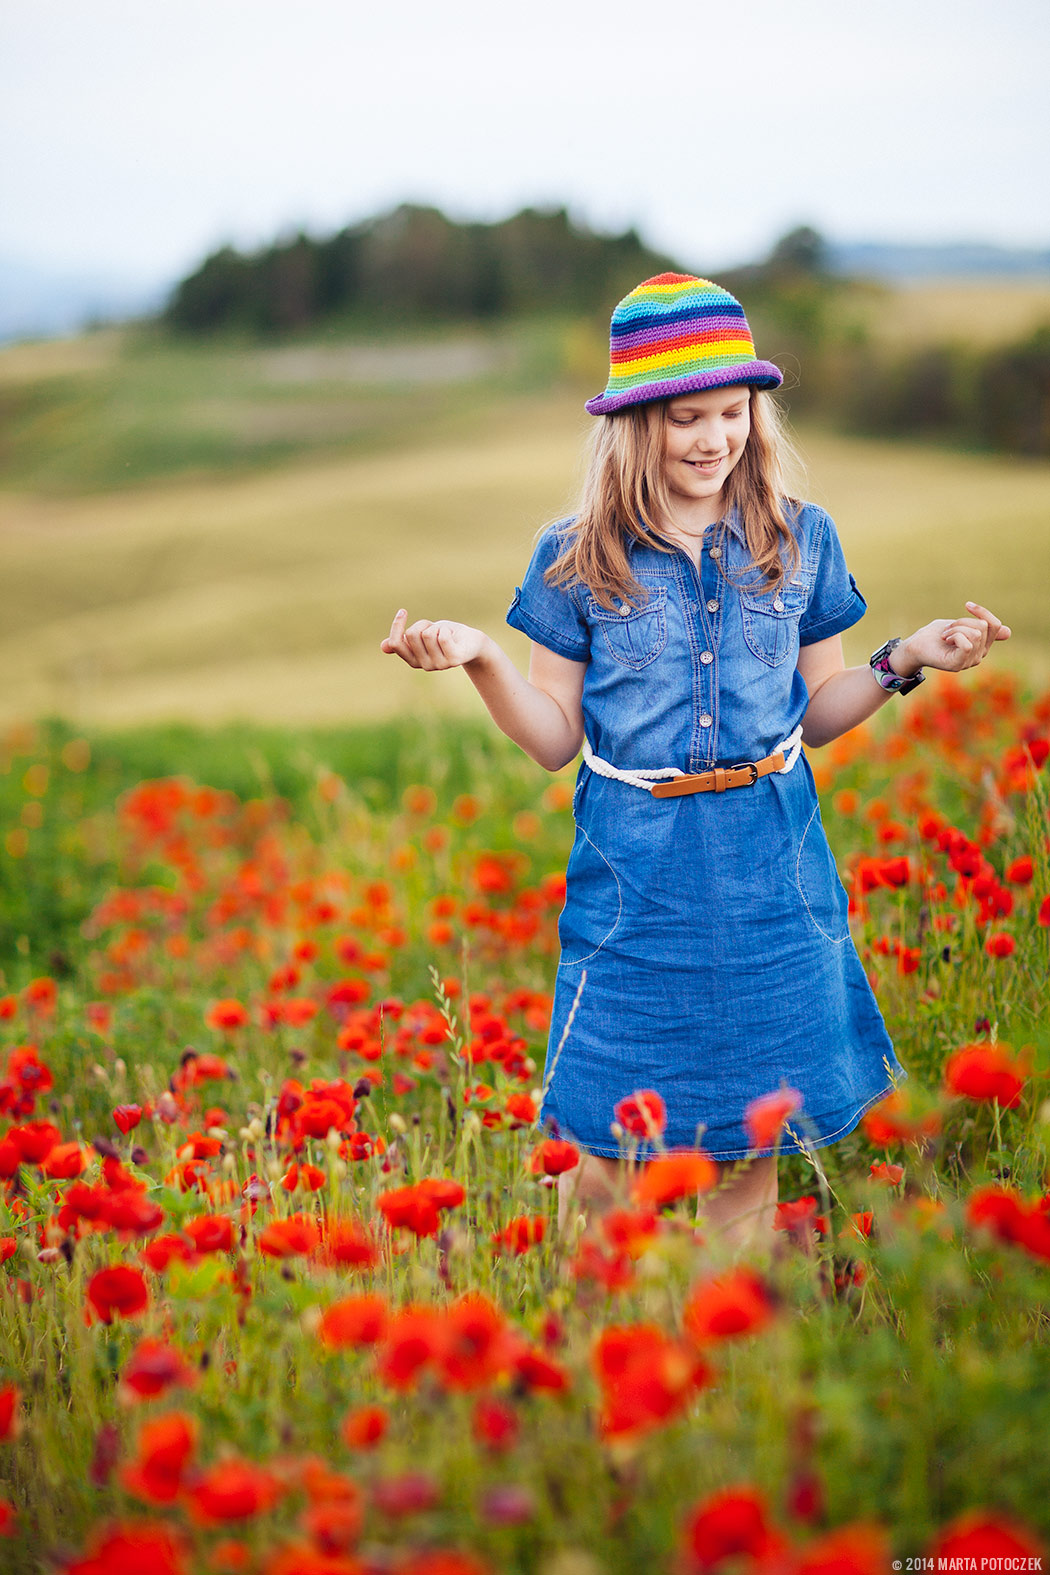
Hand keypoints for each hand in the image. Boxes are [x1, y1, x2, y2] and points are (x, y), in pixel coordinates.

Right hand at [380, 609, 488, 669]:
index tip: (403, 611)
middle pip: (412, 634)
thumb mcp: (423, 636)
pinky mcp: (454, 660)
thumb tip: (384, 647)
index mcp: (413, 661)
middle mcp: (425, 666)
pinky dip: (447, 630)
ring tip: (447, 634)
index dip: (397, 626)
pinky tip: (454, 636)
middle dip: (424, 624)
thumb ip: (406, 641)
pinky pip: (442, 636)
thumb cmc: (446, 636)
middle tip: (436, 629)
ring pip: (428, 634)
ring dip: (438, 627)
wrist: (473, 643)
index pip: (395, 644)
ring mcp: (440, 665)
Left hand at [896, 602, 1011, 675]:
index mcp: (982, 645)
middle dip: (962, 621)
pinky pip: (967, 643)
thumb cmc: (934, 635)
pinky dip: (955, 636)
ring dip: (955, 628)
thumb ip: (981, 628)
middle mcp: (979, 655)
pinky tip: (945, 640)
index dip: (984, 612)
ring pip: (975, 633)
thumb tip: (1008, 632)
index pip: (996, 625)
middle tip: (947, 629)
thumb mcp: (960, 626)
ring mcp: (969, 661)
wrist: (914, 646)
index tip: (967, 605)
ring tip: (944, 636)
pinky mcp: (958, 665)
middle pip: (983, 626)